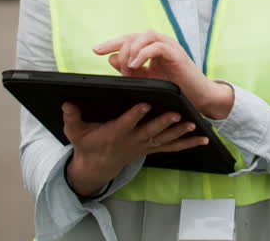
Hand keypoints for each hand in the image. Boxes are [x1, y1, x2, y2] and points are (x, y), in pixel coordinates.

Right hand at [61, 101, 206, 197]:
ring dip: (179, 133)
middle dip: (163, 123)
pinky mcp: (152, 148)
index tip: (144, 103)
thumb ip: (72, 118)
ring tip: (194, 125)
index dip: (134, 114)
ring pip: (165, 139)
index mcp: (115, 133)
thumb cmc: (87, 144)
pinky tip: (203, 138)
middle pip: (150, 131)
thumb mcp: (75, 132)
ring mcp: (144, 146)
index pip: (126, 122)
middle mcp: (133, 140)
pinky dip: (188, 143)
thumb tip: (66, 103)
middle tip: (176, 113)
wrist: (97, 166)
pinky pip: (172, 147)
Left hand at [93, 30, 234, 117]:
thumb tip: (111, 58)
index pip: (128, 40)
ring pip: (145, 36)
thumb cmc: (175, 89)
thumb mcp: (147, 80)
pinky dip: (143, 53)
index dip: (111, 43)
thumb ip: (130, 70)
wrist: (200, 98)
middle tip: (113, 62)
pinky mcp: (177, 54)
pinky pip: (156, 46)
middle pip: (133, 35)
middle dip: (119, 46)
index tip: (95, 50)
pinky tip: (135, 64)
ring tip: (127, 67)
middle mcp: (160, 43)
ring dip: (131, 50)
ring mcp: (169, 47)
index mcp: (151, 48)